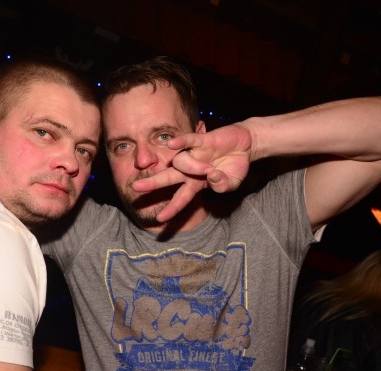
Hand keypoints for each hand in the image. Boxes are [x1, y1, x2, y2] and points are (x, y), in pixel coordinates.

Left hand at [131, 123, 252, 221]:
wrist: (244, 146)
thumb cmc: (234, 167)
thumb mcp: (232, 183)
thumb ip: (223, 186)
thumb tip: (213, 178)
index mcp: (196, 183)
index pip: (181, 198)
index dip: (172, 209)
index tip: (160, 219)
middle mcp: (191, 170)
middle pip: (167, 178)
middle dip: (152, 183)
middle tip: (136, 187)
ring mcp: (195, 155)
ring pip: (183, 162)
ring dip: (194, 167)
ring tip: (209, 169)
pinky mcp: (202, 141)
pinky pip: (188, 141)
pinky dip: (180, 142)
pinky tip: (170, 144)